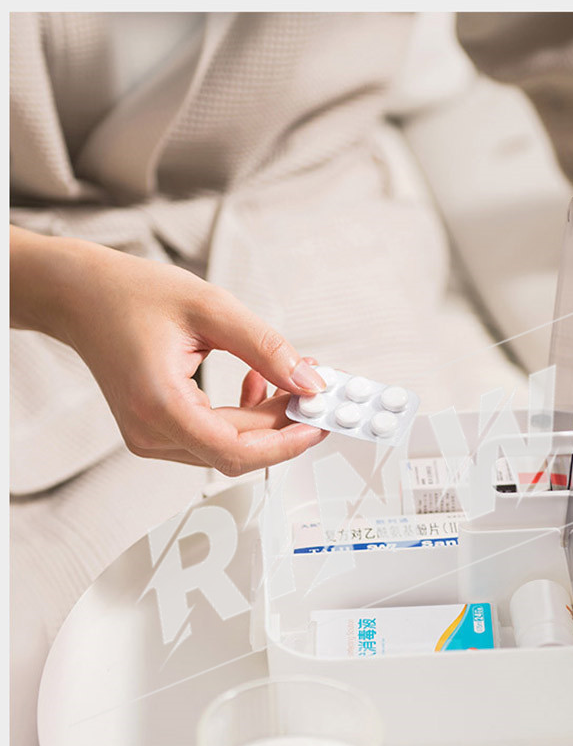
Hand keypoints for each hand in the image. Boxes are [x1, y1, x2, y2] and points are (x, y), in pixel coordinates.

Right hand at [10, 226, 327, 475]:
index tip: (321, 421)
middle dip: (284, 422)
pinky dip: (244, 417)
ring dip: (267, 419)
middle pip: (238, 450)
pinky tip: (257, 382)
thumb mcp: (210, 307)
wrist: (78, 296)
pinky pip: (213, 438)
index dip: (287, 442)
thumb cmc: (130, 294)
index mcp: (159, 405)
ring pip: (229, 447)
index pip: (237, 451)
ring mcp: (150, 438)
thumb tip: (308, 381)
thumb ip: (266, 349)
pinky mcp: (156, 432)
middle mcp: (150, 433)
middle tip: (316, 388)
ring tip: (289, 377)